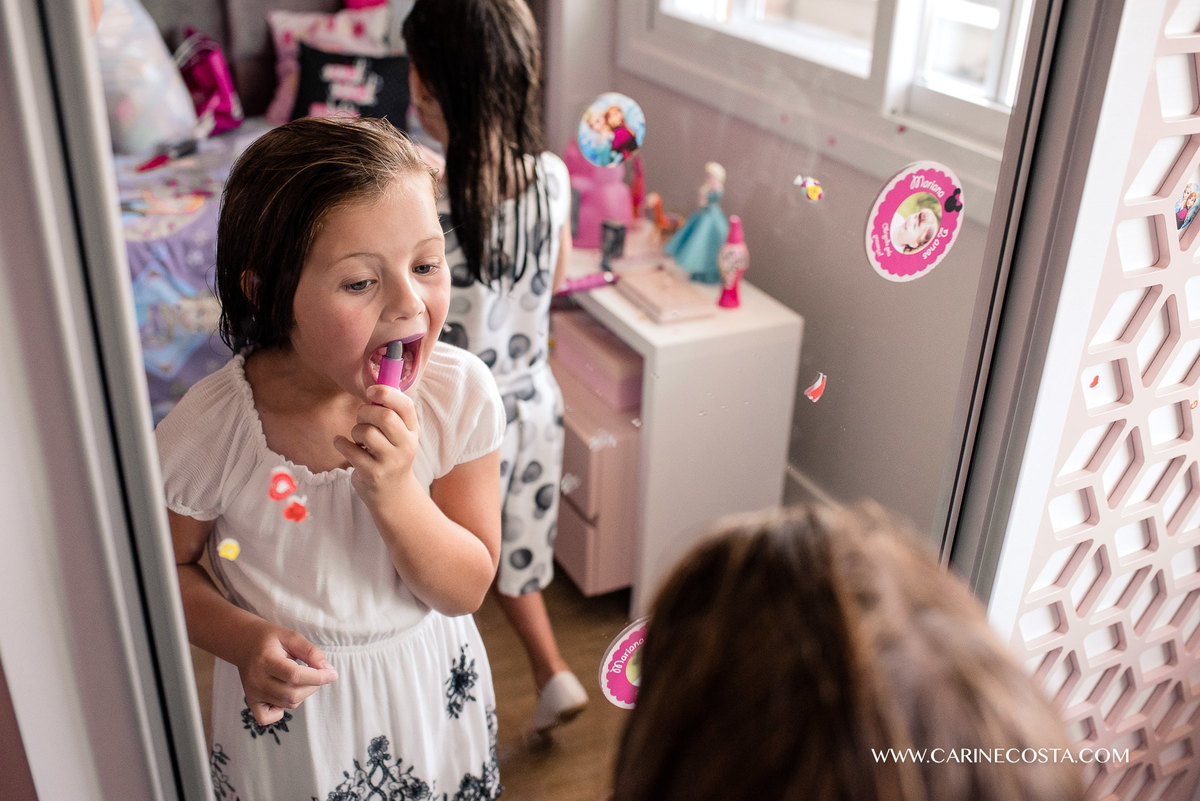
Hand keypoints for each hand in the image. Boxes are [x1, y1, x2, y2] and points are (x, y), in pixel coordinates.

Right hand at [236, 623, 337, 725]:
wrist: (244, 644)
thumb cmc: (271, 639)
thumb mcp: (292, 637)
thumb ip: (311, 652)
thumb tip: (327, 669)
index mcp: (266, 660)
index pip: (294, 676)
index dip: (318, 677)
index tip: (332, 674)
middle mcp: (256, 680)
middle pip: (293, 694)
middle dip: (313, 685)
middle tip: (315, 672)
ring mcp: (252, 694)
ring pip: (288, 704)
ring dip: (303, 693)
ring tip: (299, 677)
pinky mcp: (251, 702)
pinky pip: (269, 717)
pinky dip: (282, 709)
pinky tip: (285, 693)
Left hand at [334, 384, 420, 504]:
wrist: (393, 495)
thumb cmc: (391, 456)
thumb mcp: (398, 436)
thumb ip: (390, 414)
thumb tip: (373, 389)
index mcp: (413, 431)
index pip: (406, 405)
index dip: (386, 393)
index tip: (370, 391)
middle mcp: (406, 446)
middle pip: (384, 417)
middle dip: (365, 412)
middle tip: (361, 418)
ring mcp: (391, 462)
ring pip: (366, 432)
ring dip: (355, 430)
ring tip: (358, 439)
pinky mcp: (373, 474)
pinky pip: (350, 450)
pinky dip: (341, 443)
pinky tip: (344, 445)